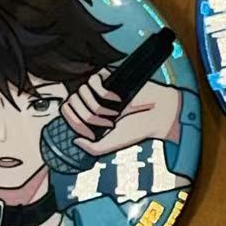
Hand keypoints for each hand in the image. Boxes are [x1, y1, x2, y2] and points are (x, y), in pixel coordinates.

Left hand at [60, 73, 181, 157]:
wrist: (158, 114)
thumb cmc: (137, 129)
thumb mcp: (111, 144)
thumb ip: (92, 149)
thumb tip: (74, 140)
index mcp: (89, 117)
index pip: (67, 114)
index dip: (76, 124)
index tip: (92, 132)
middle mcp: (92, 102)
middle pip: (72, 103)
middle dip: (89, 118)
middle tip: (108, 123)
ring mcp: (99, 89)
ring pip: (81, 92)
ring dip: (97, 106)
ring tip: (113, 113)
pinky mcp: (110, 77)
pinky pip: (93, 80)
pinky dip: (104, 93)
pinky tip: (117, 98)